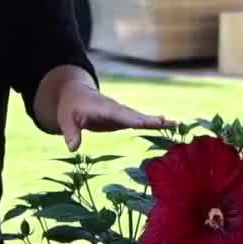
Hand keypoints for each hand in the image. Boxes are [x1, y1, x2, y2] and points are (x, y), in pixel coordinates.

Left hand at [53, 80, 170, 151]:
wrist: (75, 95)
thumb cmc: (69, 107)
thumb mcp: (66, 119)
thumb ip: (71, 133)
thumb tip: (73, 148)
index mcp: (103, 107)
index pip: (121, 115)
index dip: (136, 120)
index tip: (150, 123)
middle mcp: (116, 109)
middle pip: (136, 115)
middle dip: (152, 120)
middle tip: (171, 123)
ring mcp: (121, 113)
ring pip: (141, 118)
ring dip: (157, 122)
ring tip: (176, 124)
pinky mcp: (123, 118)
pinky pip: (140, 122)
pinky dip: (153, 124)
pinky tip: (168, 126)